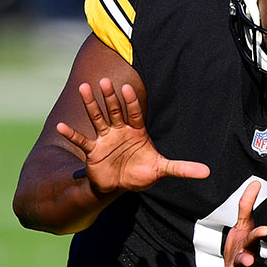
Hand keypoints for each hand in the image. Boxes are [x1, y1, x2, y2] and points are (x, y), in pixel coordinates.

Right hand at [57, 78, 209, 194]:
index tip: (127, 89)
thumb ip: (181, 168)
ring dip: (91, 104)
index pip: (134, 114)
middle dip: (109, 97)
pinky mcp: (93, 151)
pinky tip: (59, 126)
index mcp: (136, 131)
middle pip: (114, 110)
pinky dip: (71, 134)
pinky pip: (81, 140)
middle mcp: (119, 131)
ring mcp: (105, 139)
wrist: (120, 185)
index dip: (131, 103)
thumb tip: (207, 172)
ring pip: (97, 118)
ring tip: (83, 88)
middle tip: (103, 81)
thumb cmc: (141, 173)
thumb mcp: (161, 170)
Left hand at [195, 181, 266, 266]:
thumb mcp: (245, 225)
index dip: (259, 234)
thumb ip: (247, 205)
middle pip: (244, 262)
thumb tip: (255, 182)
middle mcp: (241, 264)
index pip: (253, 239)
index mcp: (247, 248)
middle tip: (249, 261)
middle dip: (246, 262)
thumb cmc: (244, 248)